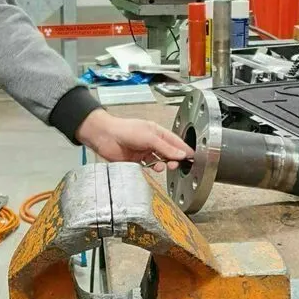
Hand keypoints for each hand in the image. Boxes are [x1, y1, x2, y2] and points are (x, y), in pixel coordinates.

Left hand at [76, 109, 192, 170]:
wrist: (106, 137)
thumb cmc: (125, 129)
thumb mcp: (150, 137)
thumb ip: (166, 147)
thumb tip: (181, 154)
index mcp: (157, 132)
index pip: (175, 141)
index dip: (183, 149)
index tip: (192, 157)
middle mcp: (151, 141)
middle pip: (168, 152)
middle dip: (174, 158)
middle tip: (177, 164)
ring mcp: (144, 151)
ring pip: (160, 160)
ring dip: (164, 164)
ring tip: (166, 166)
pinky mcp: (136, 160)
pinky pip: (149, 166)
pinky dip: (154, 168)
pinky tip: (155, 168)